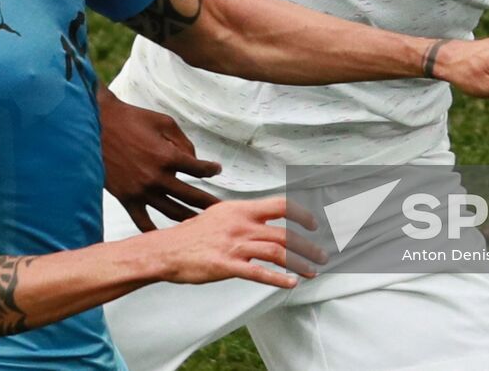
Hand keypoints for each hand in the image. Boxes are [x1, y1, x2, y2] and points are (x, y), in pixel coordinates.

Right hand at [99, 90, 221, 231]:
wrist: (98, 125)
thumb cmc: (132, 119)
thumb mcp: (164, 122)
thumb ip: (183, 141)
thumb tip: (193, 158)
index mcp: (168, 156)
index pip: (199, 170)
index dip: (211, 170)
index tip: (215, 170)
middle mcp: (157, 177)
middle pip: (191, 196)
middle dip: (209, 203)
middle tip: (222, 210)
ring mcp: (141, 190)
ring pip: (172, 212)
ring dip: (189, 218)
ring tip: (202, 224)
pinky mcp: (126, 198)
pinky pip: (142, 221)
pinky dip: (153, 231)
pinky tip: (164, 237)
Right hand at [151, 197, 325, 288]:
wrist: (167, 250)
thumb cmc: (191, 235)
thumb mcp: (220, 214)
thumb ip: (242, 216)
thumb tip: (262, 218)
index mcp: (240, 210)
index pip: (280, 205)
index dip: (302, 214)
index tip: (314, 224)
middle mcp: (241, 225)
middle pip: (284, 233)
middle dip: (308, 246)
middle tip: (321, 255)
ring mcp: (234, 245)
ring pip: (277, 253)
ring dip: (300, 263)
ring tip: (312, 271)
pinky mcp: (226, 266)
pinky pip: (259, 273)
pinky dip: (279, 279)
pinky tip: (290, 283)